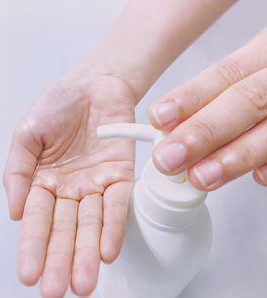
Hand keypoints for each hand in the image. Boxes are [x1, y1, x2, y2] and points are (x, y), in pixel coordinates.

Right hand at [3, 70, 135, 296]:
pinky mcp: (120, 175)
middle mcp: (68, 190)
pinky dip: (112, 227)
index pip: (36, 221)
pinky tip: (107, 252)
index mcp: (40, 183)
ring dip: (86, 254)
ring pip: (90, 225)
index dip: (32, 248)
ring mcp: (94, 185)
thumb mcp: (25, 134)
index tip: (28, 275)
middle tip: (56, 292)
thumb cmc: (56, 105)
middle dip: (59, 261)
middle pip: (63, 231)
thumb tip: (16, 213)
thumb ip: (17, 172)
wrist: (93, 82)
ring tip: (83, 284)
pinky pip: (116, 205)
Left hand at [148, 27, 266, 189]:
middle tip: (170, 158)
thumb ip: (216, 98)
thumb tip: (168, 128)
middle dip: (203, 132)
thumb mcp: (253, 71)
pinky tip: (258, 177)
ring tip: (202, 176)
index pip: (223, 74)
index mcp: (263, 57)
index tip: (159, 118)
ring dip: (235, 156)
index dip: (189, 97)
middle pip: (245, 100)